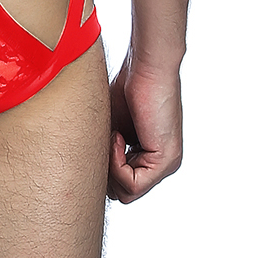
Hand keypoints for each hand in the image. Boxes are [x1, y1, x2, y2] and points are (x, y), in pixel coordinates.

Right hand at [107, 53, 182, 202]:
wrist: (148, 64)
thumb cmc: (129, 84)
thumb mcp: (114, 124)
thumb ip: (109, 148)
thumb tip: (90, 170)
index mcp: (151, 156)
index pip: (123, 184)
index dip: (105, 168)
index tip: (100, 141)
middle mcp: (162, 164)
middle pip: (124, 193)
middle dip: (106, 171)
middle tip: (104, 141)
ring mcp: (166, 164)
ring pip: (128, 193)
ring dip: (111, 166)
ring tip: (111, 135)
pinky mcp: (165, 159)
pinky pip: (133, 183)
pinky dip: (116, 162)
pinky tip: (117, 135)